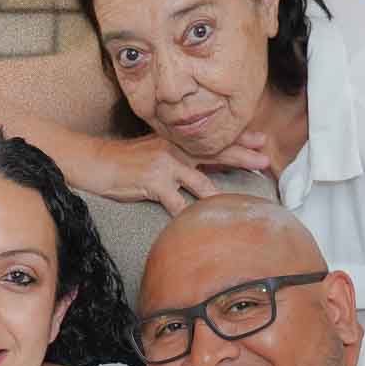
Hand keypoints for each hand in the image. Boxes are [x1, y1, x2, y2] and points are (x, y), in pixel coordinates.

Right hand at [91, 132, 273, 215]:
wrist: (98, 162)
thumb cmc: (129, 160)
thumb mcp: (159, 150)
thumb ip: (185, 156)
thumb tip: (213, 163)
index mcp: (179, 141)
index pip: (215, 139)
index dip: (239, 140)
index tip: (262, 141)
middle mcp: (176, 149)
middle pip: (216, 154)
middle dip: (243, 158)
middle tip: (266, 161)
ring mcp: (166, 165)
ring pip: (200, 182)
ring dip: (220, 195)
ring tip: (237, 204)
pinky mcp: (154, 182)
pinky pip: (176, 203)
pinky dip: (187, 216)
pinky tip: (197, 226)